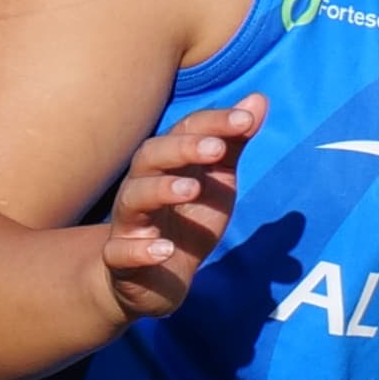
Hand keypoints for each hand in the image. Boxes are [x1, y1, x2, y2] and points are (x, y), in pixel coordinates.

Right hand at [98, 94, 265, 319]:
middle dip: (183, 148)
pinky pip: (119, 252)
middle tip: (217, 149)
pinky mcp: (122, 262)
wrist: (151, 281)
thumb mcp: (217, 182)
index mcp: (167, 164)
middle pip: (150, 156)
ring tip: (191, 189)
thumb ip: (233, 143)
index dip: (214, 122)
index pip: (185, 131)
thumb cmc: (186, 221)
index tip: (248, 120)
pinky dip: (139, 250)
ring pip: (132, 198)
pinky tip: (163, 249)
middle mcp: (142, 187)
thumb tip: (259, 98)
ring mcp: (130, 224)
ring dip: (160, 190)